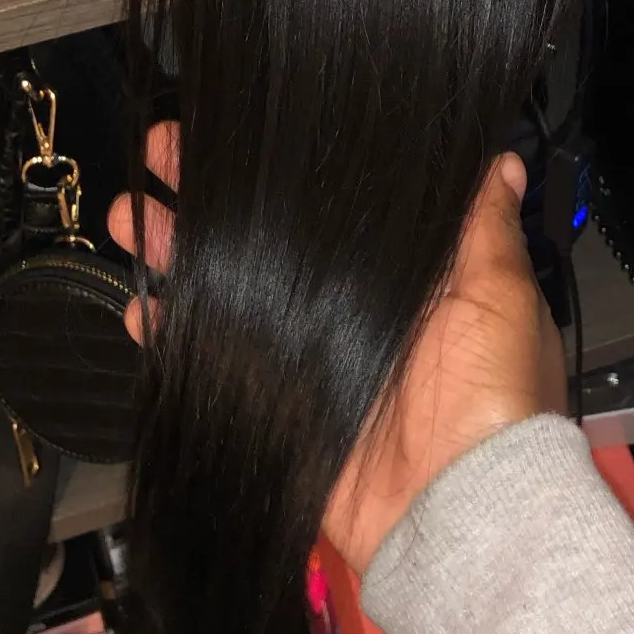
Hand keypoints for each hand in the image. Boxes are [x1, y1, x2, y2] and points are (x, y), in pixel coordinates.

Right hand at [108, 127, 565, 574]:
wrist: (463, 512)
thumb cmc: (495, 398)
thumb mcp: (502, 294)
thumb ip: (485, 226)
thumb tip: (499, 158)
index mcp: (402, 276)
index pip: (330, 201)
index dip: (282, 162)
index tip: (239, 121)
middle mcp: (346, 307)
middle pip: (263, 234)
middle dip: (208, 190)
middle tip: (161, 149)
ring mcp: (303, 355)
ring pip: (224, 288)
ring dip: (173, 247)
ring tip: (130, 210)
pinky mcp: (273, 405)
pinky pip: (209, 361)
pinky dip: (167, 336)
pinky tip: (136, 307)